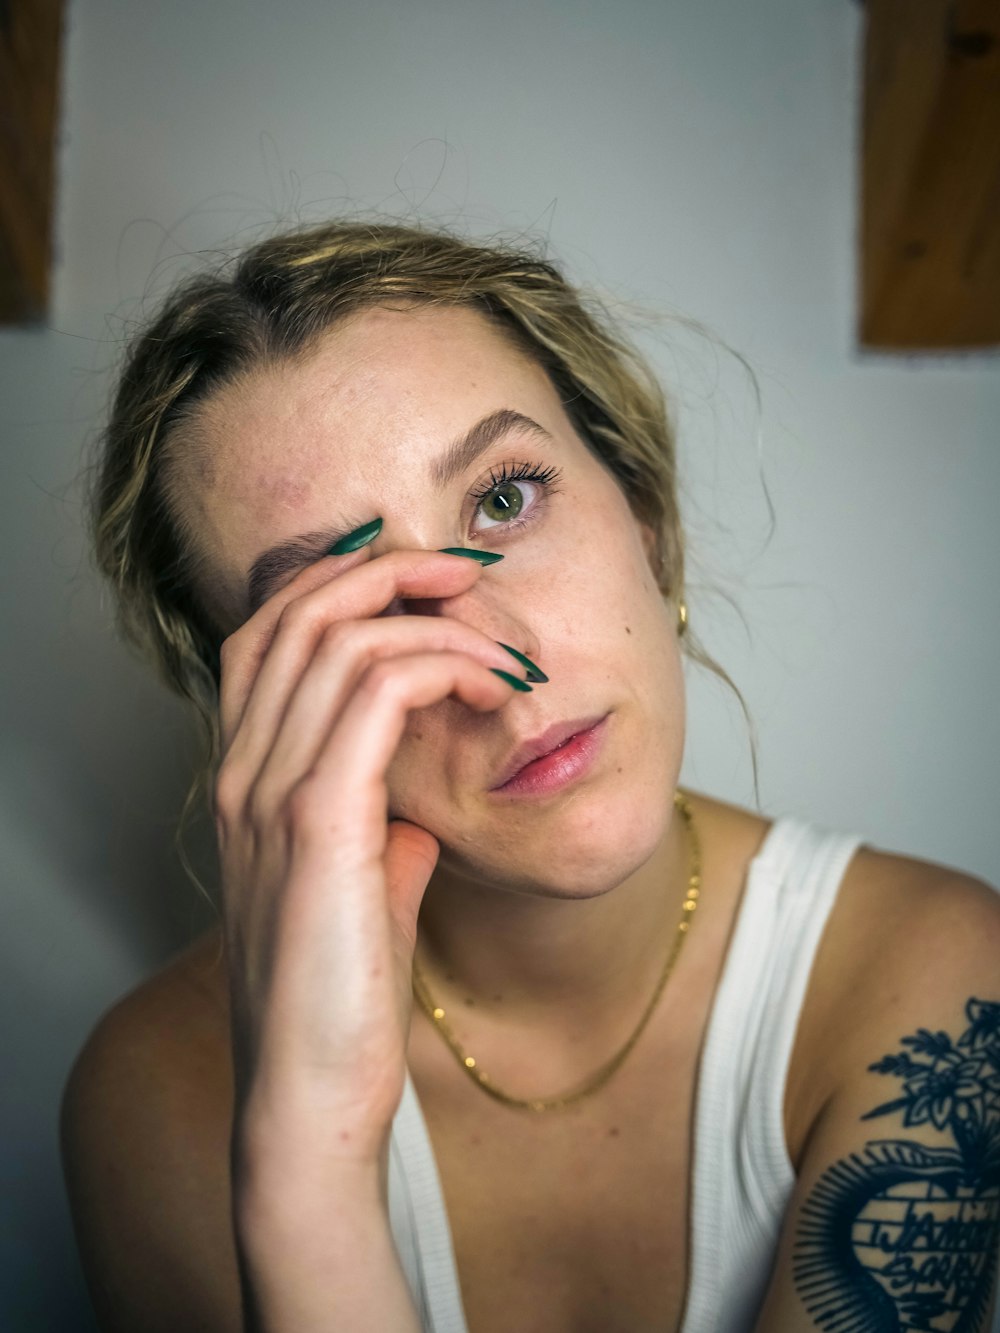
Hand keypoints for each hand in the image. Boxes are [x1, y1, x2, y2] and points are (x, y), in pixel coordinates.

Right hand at [214, 543, 531, 1169]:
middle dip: (390, 569)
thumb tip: (421, 812)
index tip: (422, 581)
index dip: (339, 583)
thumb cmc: (339, 998)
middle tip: (467, 574)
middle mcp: (242, 772)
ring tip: (503, 651)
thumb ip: (379, 837)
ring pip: (342, 640)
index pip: (269, 634)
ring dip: (437, 622)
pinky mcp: (317, 824)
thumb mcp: (359, 895)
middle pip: (300, 613)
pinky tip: (494, 692)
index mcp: (245, 780)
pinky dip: (443, 668)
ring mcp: (270, 794)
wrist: (310, 1094)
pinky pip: (378, 695)